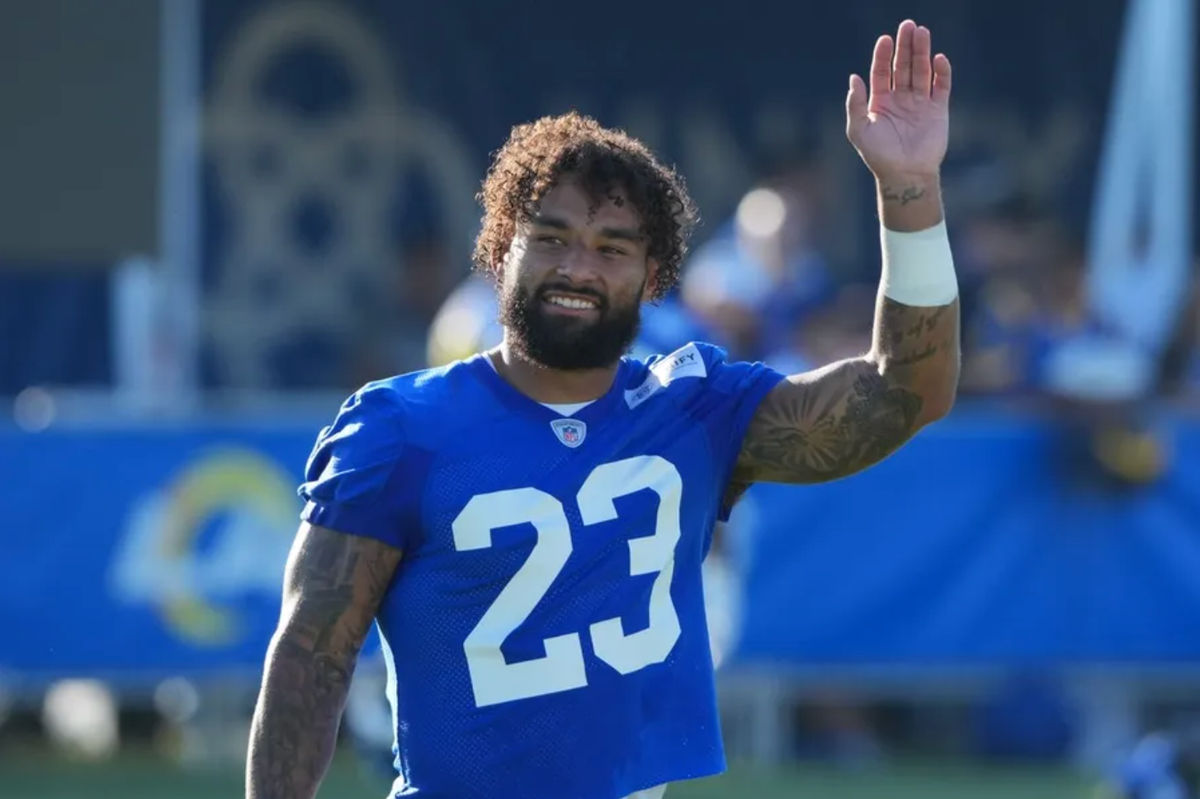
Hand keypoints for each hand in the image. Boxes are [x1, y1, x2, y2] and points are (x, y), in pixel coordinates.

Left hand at [846, 19, 950, 182]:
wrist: (904, 175)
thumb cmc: (878, 155)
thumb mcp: (859, 130)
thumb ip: (856, 104)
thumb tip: (853, 78)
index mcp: (881, 101)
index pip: (881, 71)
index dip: (882, 55)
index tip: (884, 39)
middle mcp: (900, 98)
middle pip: (903, 66)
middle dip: (905, 46)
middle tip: (907, 25)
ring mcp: (920, 103)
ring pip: (922, 71)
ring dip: (922, 52)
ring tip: (922, 32)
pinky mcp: (938, 110)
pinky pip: (941, 86)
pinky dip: (941, 73)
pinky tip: (938, 59)